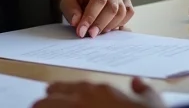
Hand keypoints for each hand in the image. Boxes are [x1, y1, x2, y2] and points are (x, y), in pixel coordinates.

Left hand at [33, 78, 164, 106]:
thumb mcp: (151, 100)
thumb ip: (142, 89)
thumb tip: (137, 82)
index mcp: (103, 91)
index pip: (78, 88)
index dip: (63, 91)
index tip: (52, 92)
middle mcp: (88, 100)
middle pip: (60, 96)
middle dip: (48, 101)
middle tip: (37, 104)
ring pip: (54, 106)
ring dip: (45, 106)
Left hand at [59, 0, 134, 38]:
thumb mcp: (66, 1)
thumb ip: (71, 11)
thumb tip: (77, 22)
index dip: (91, 17)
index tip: (82, 31)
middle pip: (112, 7)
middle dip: (101, 24)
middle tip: (90, 35)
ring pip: (121, 12)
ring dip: (110, 26)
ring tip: (97, 31)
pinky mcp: (125, 2)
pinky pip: (129, 13)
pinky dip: (121, 23)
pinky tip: (108, 29)